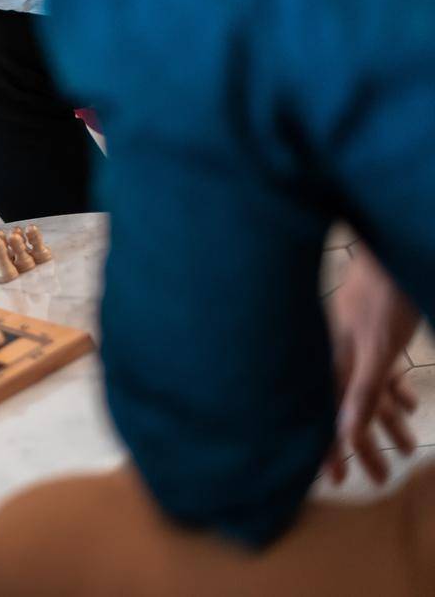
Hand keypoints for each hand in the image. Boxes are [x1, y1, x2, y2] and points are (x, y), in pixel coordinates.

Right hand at [325, 246, 419, 483]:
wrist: (389, 255)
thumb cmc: (382, 300)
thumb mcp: (375, 351)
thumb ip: (360, 391)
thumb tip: (345, 433)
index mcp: (332, 366)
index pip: (327, 418)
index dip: (328, 450)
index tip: (335, 480)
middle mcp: (339, 361)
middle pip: (350, 414)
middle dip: (366, 448)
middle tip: (380, 480)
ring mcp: (357, 350)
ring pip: (371, 398)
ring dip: (390, 424)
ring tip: (409, 450)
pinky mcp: (373, 340)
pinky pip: (382, 375)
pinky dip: (395, 393)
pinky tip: (409, 405)